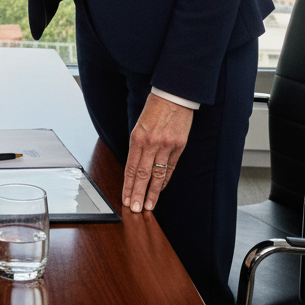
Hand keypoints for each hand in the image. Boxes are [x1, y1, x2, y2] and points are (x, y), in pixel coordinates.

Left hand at [122, 93, 193, 212]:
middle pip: (143, 174)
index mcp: (138, 137)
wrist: (174, 95)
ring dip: (152, 193)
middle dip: (138, 194)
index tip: (125, 198)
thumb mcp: (140, 123)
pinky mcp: (179, 146)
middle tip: (134, 209)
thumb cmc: (155, 107)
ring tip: (148, 206)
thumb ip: (138, 144)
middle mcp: (152, 143)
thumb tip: (135, 164)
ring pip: (158, 175)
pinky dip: (165, 180)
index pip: (131, 167)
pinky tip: (160, 190)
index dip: (128, 185)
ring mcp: (167, 146)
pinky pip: (171, 168)